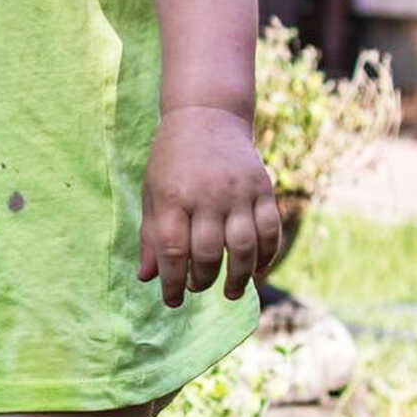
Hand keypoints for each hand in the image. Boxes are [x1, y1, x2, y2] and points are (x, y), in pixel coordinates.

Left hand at [138, 107, 282, 306]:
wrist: (206, 116)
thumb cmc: (172, 161)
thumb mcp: (152, 192)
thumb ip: (150, 236)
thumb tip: (146, 278)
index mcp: (172, 196)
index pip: (173, 250)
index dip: (173, 282)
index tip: (173, 301)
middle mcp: (207, 195)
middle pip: (209, 252)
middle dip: (203, 280)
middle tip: (198, 288)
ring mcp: (238, 191)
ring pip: (243, 246)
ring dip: (238, 276)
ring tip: (230, 292)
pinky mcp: (263, 188)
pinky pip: (270, 230)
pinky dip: (267, 256)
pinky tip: (257, 271)